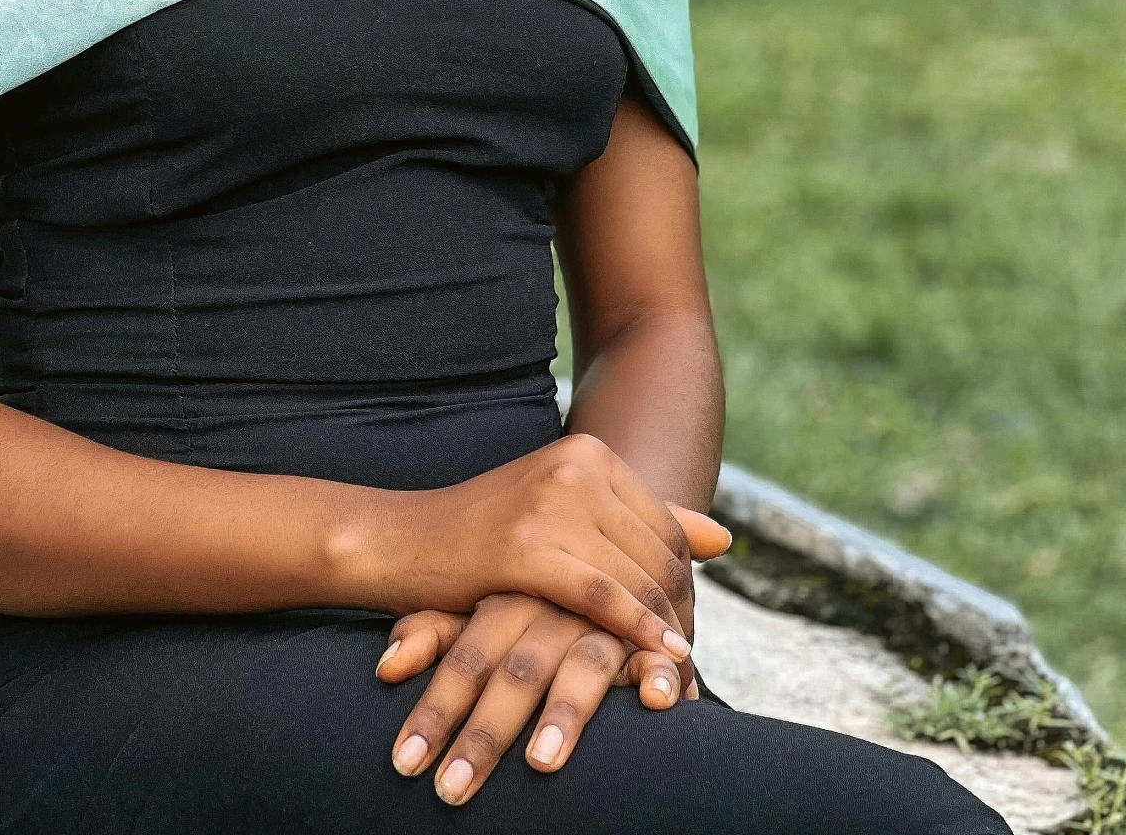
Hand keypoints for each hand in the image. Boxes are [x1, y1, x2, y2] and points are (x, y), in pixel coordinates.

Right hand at [367, 433, 728, 660]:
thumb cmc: (483, 536)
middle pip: (658, 553)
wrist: (401, 540)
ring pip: (636, 577)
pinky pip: (603, 597)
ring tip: (678, 672)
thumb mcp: (563, 514)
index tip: (686, 630)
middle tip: (687, 664)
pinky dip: (636, 631)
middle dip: (679, 612)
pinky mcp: (528, 548)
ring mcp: (551, 503)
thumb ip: (640, 521)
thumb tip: (724, 538)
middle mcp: (575, 467)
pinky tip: (658, 658)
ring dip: (664, 630)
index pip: (666, 527)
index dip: (686, 585)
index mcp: (587, 452)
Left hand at [377, 593, 701, 805]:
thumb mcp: (476, 610)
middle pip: (515, 672)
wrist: (595, 539)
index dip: (435, 711)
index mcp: (505, 603)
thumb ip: (434, 633)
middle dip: (483, 736)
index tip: (405, 764)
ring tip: (540, 761)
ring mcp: (602, 622)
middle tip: (450, 790)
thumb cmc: (525, 597)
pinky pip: (657, 654)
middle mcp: (552, 611)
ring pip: (584, 666)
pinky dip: (659, 675)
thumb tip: (384, 665)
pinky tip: (655, 702)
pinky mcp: (648, 635)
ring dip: (564, 713)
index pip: (463, 659)